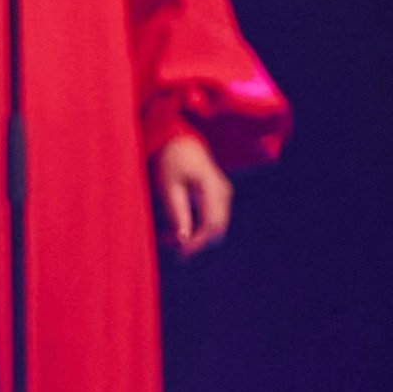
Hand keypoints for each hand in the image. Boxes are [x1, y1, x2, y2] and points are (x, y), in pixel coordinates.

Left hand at [152, 135, 233, 256]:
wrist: (180, 139)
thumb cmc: (171, 159)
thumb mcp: (169, 185)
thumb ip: (177, 212)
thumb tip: (184, 240)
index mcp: (212, 187)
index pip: (212, 223)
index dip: (198, 241)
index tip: (181, 252)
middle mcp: (224, 192)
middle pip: (217, 228)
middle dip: (197, 242)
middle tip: (173, 250)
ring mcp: (224, 194)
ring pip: (215, 225)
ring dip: (195, 236)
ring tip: (168, 240)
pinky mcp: (219, 196)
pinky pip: (212, 217)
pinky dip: (197, 227)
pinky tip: (176, 231)